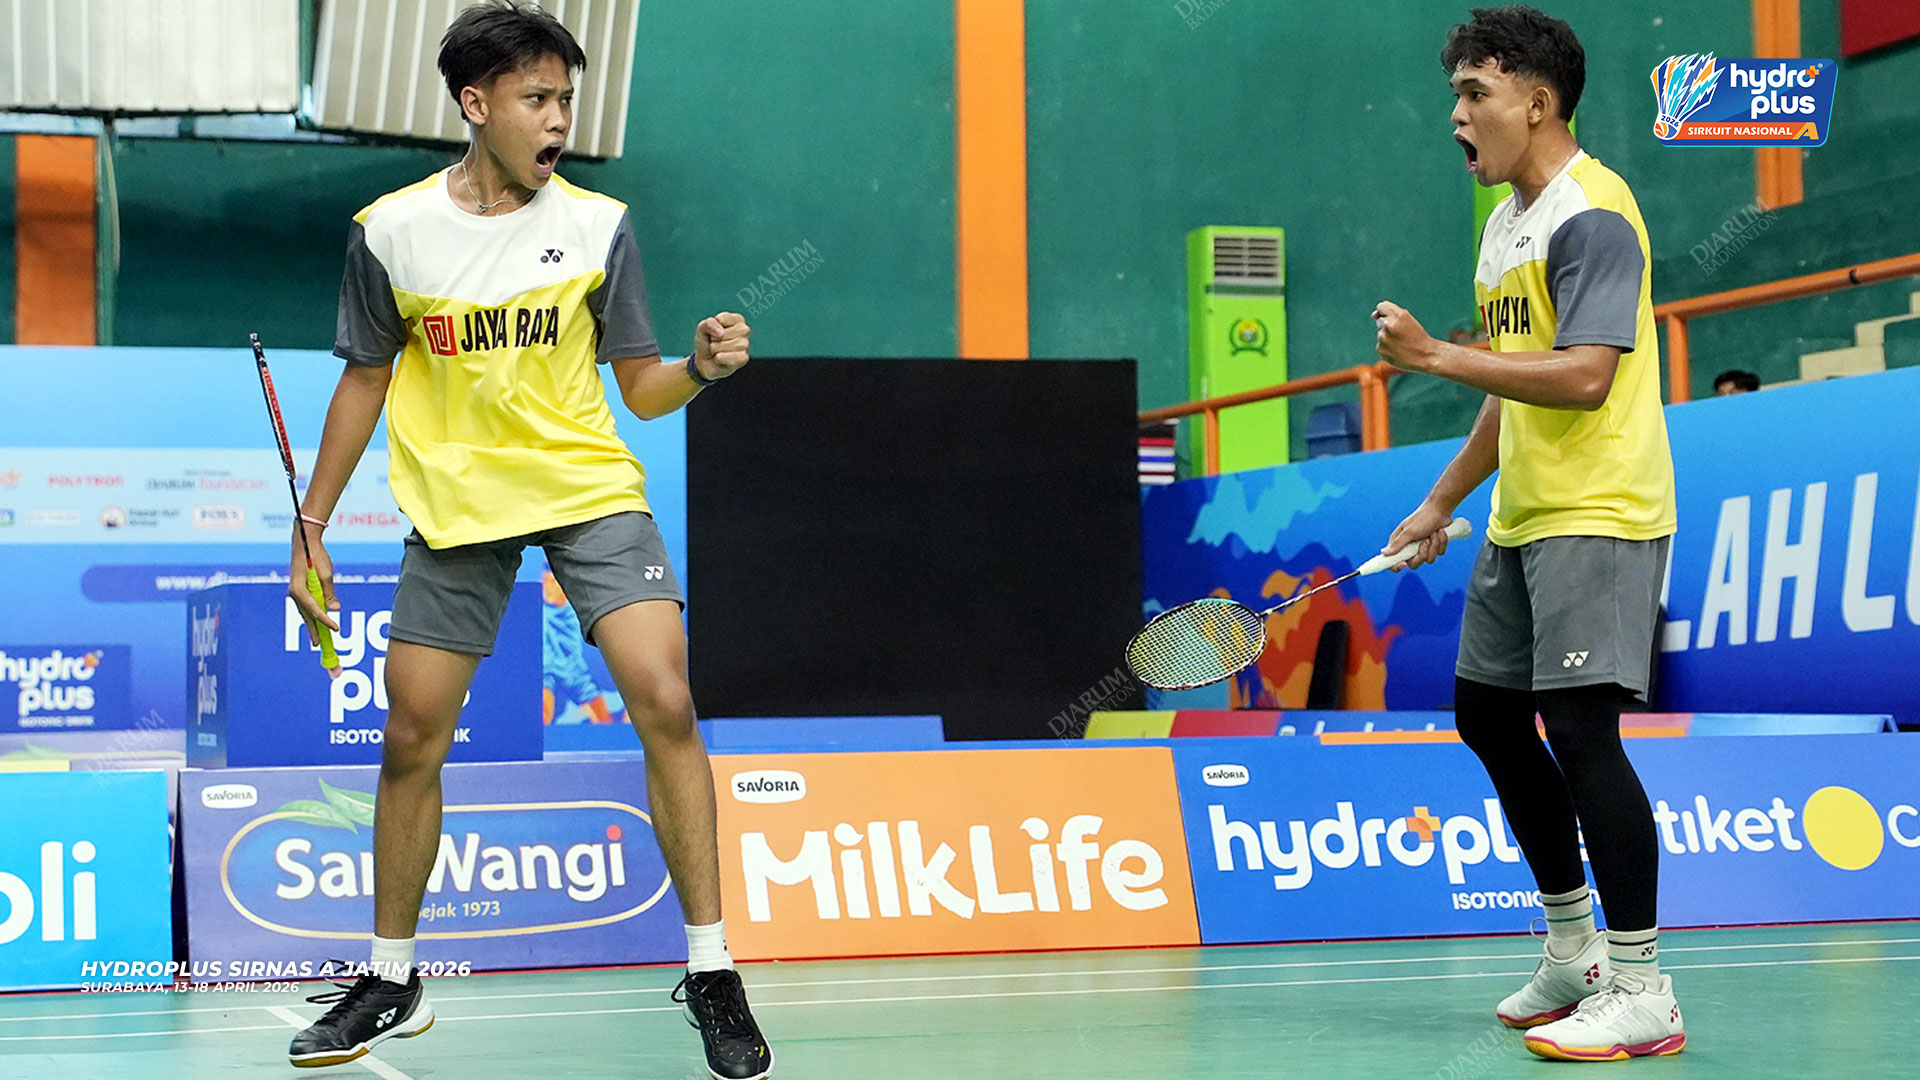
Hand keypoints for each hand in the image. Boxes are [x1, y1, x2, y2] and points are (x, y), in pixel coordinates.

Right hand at [289, 523, 341, 676]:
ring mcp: (295, 591)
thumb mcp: (326, 574)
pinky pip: (306, 605)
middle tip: (319, 644)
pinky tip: (315, 622)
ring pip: (305, 612)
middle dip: (313, 630)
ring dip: (312, 625)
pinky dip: (311, 615)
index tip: (335, 628)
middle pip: (306, 615)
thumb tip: (335, 609)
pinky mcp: (299, 589)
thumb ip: (329, 593)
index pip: (314, 610)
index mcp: (299, 589)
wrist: (305, 541)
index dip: (325, 620)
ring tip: (317, 639)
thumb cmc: (316, 555)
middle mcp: (294, 592)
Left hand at [692, 312, 750, 381]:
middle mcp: (744, 330)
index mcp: (736, 319)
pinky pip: (729, 358)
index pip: (721, 320)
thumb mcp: (702, 328)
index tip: (714, 332)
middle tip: (716, 343)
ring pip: (724, 346)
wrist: (706, 361)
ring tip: (718, 351)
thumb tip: (721, 333)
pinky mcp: (744, 358)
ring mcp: (745, 344)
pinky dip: (720, 360)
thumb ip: (709, 324)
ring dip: (716, 350)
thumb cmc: (707, 341)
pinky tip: (722, 359)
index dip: (712, 328)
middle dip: (714, 340)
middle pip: (723, 334)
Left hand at [1373, 301, 1437, 372]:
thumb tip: (1373, 315)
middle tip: (1402, 334)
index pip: (1381, 306)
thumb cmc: (1417, 336)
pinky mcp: (1380, 349)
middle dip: (1388, 326)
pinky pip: (1380, 345)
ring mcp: (1383, 338)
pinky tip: (1398, 351)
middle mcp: (1389, 325)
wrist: (1425, 356)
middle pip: (1380, 321)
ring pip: (1381, 334)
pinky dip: (1387, 348)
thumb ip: (1390, 313)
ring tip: (1401, 344)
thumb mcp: (1408, 320)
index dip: (1386, 312)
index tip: (1393, 318)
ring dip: (1388, 338)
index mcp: (1398, 315)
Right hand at [1383, 501, 1457, 571]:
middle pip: (1413, 564)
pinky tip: (1439, 532)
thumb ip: (1397, 544)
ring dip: (1434, 545)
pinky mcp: (1434, 547)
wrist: (1441, 510)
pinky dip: (1441, 543)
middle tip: (1424, 542)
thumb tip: (1384, 553)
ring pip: (1429, 559)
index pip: (1392, 561)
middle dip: (1422, 553)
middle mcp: (1410, 548)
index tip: (1404, 563)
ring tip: (1433, 533)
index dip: (1396, 566)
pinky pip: (1439, 553)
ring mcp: (1423, 548)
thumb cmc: (1423, 517)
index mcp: (1400, 543)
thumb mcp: (1409, 532)